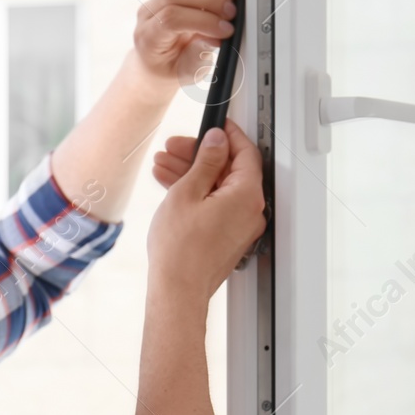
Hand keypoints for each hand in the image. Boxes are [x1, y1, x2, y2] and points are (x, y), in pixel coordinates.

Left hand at [132, 0, 238, 83]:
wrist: (155, 63)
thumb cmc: (170, 69)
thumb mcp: (186, 72)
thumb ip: (198, 56)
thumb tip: (215, 37)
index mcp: (149, 38)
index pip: (171, 19)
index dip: (203, 21)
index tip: (226, 30)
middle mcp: (149, 13)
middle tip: (231, 11)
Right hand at [145, 122, 265, 302]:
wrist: (177, 289)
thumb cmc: (181, 250)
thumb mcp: (187, 192)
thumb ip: (205, 161)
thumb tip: (216, 141)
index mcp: (246, 195)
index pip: (245, 152)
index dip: (228, 134)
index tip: (216, 124)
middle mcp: (250, 210)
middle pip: (230, 169)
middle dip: (201, 155)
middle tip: (176, 147)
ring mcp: (240, 226)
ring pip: (219, 187)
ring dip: (193, 173)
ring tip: (165, 165)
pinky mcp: (228, 237)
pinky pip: (216, 205)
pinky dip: (197, 193)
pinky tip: (172, 186)